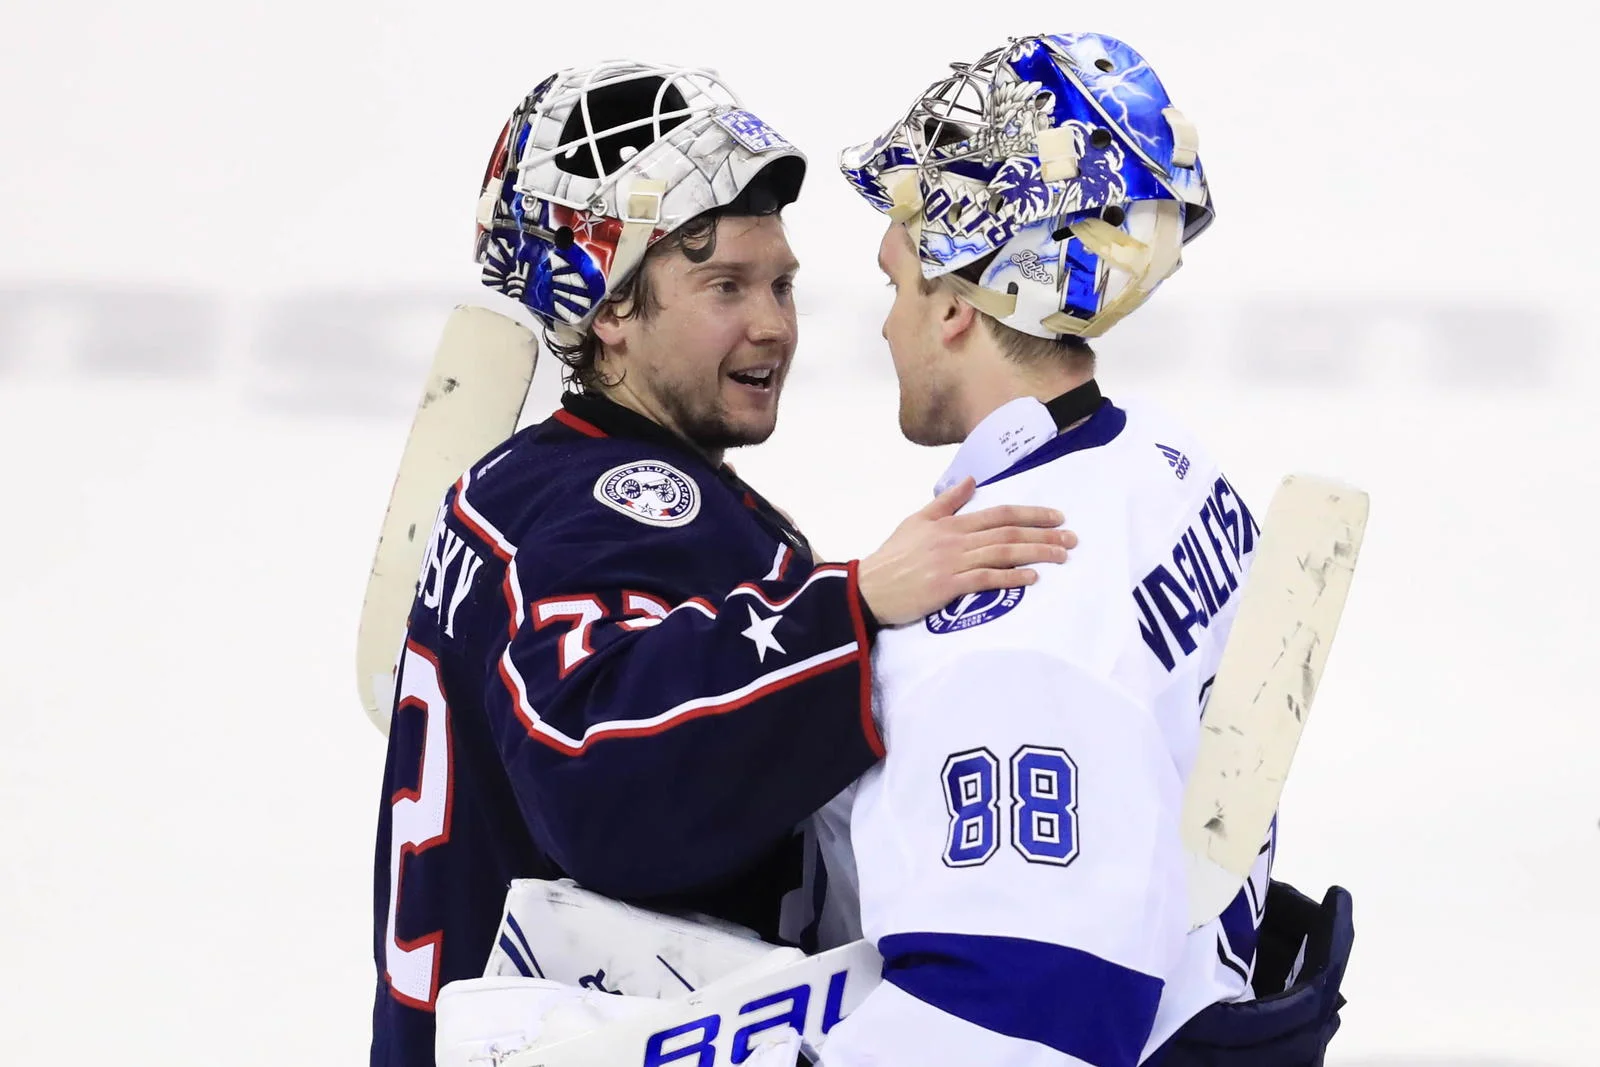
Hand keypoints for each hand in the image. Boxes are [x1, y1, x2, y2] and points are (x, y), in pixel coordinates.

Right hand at [858, 477, 1077, 626]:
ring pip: (1002, 553)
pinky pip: (986, 579)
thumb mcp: (916, 521)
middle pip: (1008, 532)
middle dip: (1044, 534)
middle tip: (1071, 539)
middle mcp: (955, 539)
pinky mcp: (947, 586)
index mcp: (950, 523)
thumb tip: (970, 479)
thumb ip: (946, 502)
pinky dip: (1011, 578)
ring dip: (1035, 554)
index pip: (998, 513)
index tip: (1057, 517)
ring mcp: (952, 562)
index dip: (1031, 513)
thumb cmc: (892, 557)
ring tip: (1061, 556)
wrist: (868, 588)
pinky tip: (1031, 578)